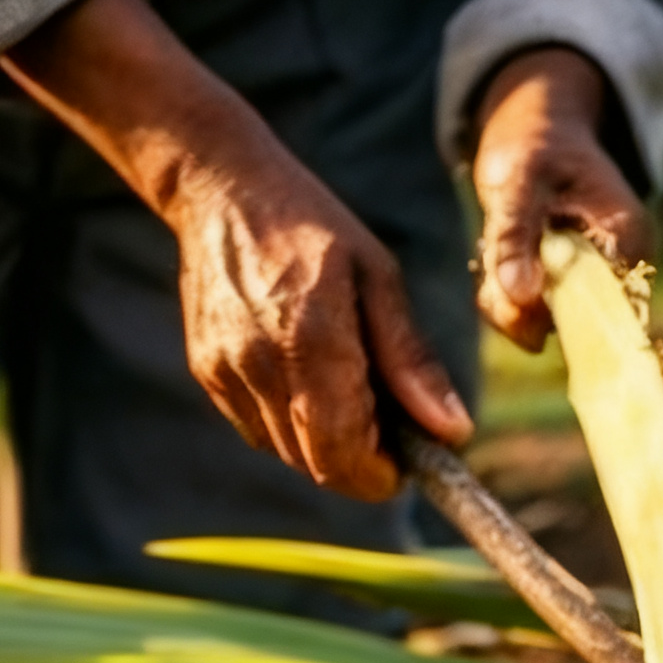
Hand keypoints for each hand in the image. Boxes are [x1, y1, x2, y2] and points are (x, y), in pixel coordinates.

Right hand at [3, 0, 468, 500]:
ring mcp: (229, 375)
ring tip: (346, 388)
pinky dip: (292, 423)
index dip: (382, 475)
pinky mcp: (209, 374)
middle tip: (386, 424)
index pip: (347, 457)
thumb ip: (412, 361)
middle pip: (320, 466)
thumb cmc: (313, 226)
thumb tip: (453, 432)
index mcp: (313, 343)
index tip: (407, 459)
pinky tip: (305, 374)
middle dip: (360, 462)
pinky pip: (260, 430)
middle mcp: (264, 369)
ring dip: (326, 444)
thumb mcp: (380, 278)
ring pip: (289, 454)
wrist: (220, 187)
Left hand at [472, 48, 651, 351]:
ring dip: (504, 299)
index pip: (610, 309)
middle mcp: (617, 272)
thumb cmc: (536, 143)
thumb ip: (515, 237)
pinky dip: (501, 297)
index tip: (518, 294)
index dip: (564, 316)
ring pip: (543, 325)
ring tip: (493, 243)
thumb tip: (519, 298)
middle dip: (521, 305)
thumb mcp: (520, 179)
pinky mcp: (564, 293)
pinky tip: (492, 257)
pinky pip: (528, 317)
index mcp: (627, 240)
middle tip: (494, 254)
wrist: (535, 133)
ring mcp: (590, 286)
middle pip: (572, 325)